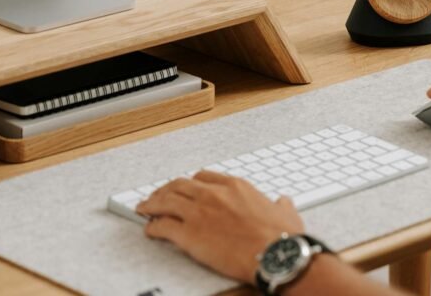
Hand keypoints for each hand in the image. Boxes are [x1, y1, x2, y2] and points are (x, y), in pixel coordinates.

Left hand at [136, 171, 303, 282]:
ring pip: (165, 201)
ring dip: (152, 204)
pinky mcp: (189, 235)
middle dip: (166, 189)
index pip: (203, 177)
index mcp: (235, 187)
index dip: (190, 183)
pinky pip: (162, 227)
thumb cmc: (281, 237)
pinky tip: (150, 230)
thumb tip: (284, 202)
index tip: (185, 188)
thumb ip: (281, 205)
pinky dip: (153, 228)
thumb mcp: (286, 213)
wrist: (275, 254)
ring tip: (144, 208)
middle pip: (180, 185)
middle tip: (158, 196)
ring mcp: (199, 213)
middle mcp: (213, 195)